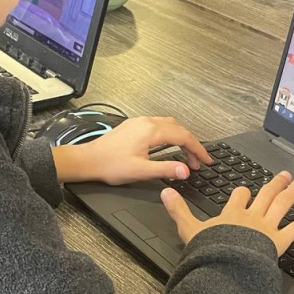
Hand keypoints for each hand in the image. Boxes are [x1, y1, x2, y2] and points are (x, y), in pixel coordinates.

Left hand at [51, 116, 212, 185]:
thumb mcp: (141, 171)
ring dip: (181, 138)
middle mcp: (146, 122)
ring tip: (187, 155)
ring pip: (169, 125)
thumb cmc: (110, 165)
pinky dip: (170, 135)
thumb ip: (166, 169)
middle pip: (179, 129)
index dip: (198, 149)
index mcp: (151, 131)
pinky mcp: (133, 126)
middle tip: (198, 161)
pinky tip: (170, 146)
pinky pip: (159, 125)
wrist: (88, 160)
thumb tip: (186, 170)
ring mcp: (139, 122)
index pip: (183, 137)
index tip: (205, 160)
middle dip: (192, 145)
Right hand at [162, 171, 293, 255]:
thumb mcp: (188, 230)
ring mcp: (267, 226)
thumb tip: (165, 193)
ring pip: (283, 204)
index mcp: (231, 214)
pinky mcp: (279, 240)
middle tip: (285, 174)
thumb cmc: (209, 252)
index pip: (239, 197)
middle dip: (275, 184)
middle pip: (266, 195)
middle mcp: (252, 216)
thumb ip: (178, 211)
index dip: (242, 193)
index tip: (244, 191)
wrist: (226, 267)